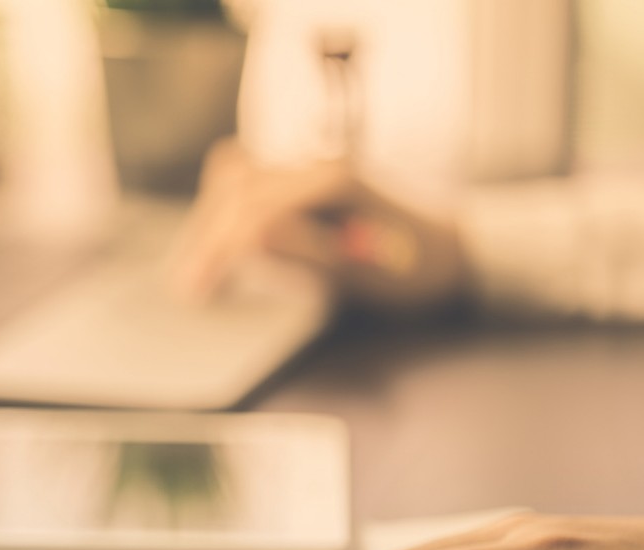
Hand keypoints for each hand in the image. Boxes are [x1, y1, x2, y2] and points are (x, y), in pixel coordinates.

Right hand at [168, 137, 466, 315]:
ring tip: (196, 265)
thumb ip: (306, 253)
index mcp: (333, 184)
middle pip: (234, 190)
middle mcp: (316, 165)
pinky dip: (222, 207)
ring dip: (208, 219)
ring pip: (233, 177)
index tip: (194, 290)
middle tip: (186, 286)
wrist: (457, 249)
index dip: (218, 252)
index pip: (254, 212)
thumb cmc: (417, 272)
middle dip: (204, 239)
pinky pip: (245, 177)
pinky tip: (217, 239)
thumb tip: (249, 239)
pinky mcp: (304, 176)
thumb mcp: (366, 275)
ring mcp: (309, 166)